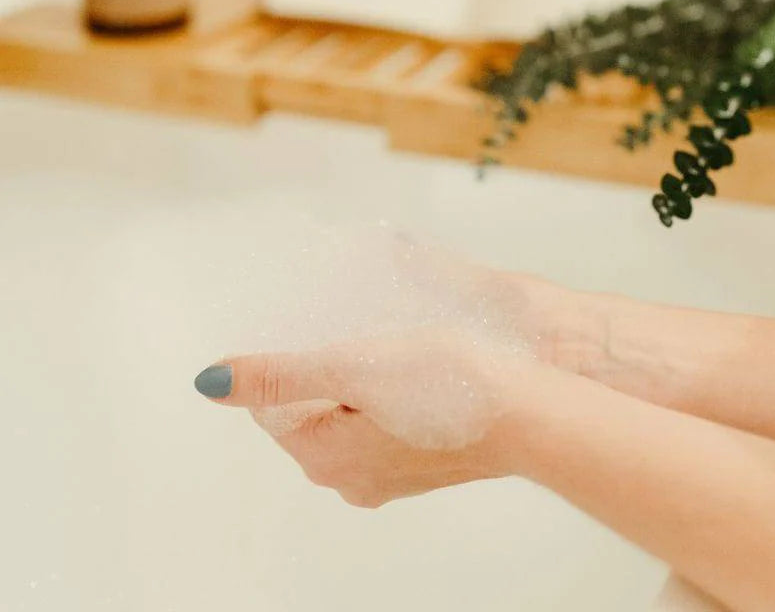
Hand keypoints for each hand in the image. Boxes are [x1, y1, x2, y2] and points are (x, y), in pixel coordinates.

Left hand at [194, 330, 534, 507]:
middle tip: (352, 329)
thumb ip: (281, 373)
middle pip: (311, 410)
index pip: (274, 407)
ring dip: (358, 375)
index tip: (316, 328)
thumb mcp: (351, 365)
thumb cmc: (448, 387)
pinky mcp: (426, 459)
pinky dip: (389, 389)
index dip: (288, 360)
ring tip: (384, 339)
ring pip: (351, 412)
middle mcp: (353, 477)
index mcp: (326, 458)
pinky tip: (415, 362)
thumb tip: (214, 382)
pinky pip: (387, 419)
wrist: (529, 410)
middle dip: (323, 366)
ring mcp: (393, 473)